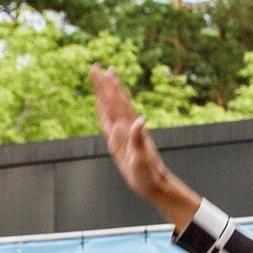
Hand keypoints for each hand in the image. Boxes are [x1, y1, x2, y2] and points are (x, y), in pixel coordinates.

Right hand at [92, 65, 201, 232]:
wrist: (155, 186)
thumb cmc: (149, 175)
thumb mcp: (143, 159)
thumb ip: (139, 139)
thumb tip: (140, 119)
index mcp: (131, 130)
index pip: (118, 104)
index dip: (111, 88)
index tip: (104, 72)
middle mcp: (127, 128)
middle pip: (114, 101)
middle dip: (105, 84)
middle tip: (97, 66)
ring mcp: (124, 134)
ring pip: (111, 109)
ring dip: (105, 93)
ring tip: (101, 77)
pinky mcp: (120, 142)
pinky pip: (108, 123)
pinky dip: (102, 111)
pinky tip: (99, 104)